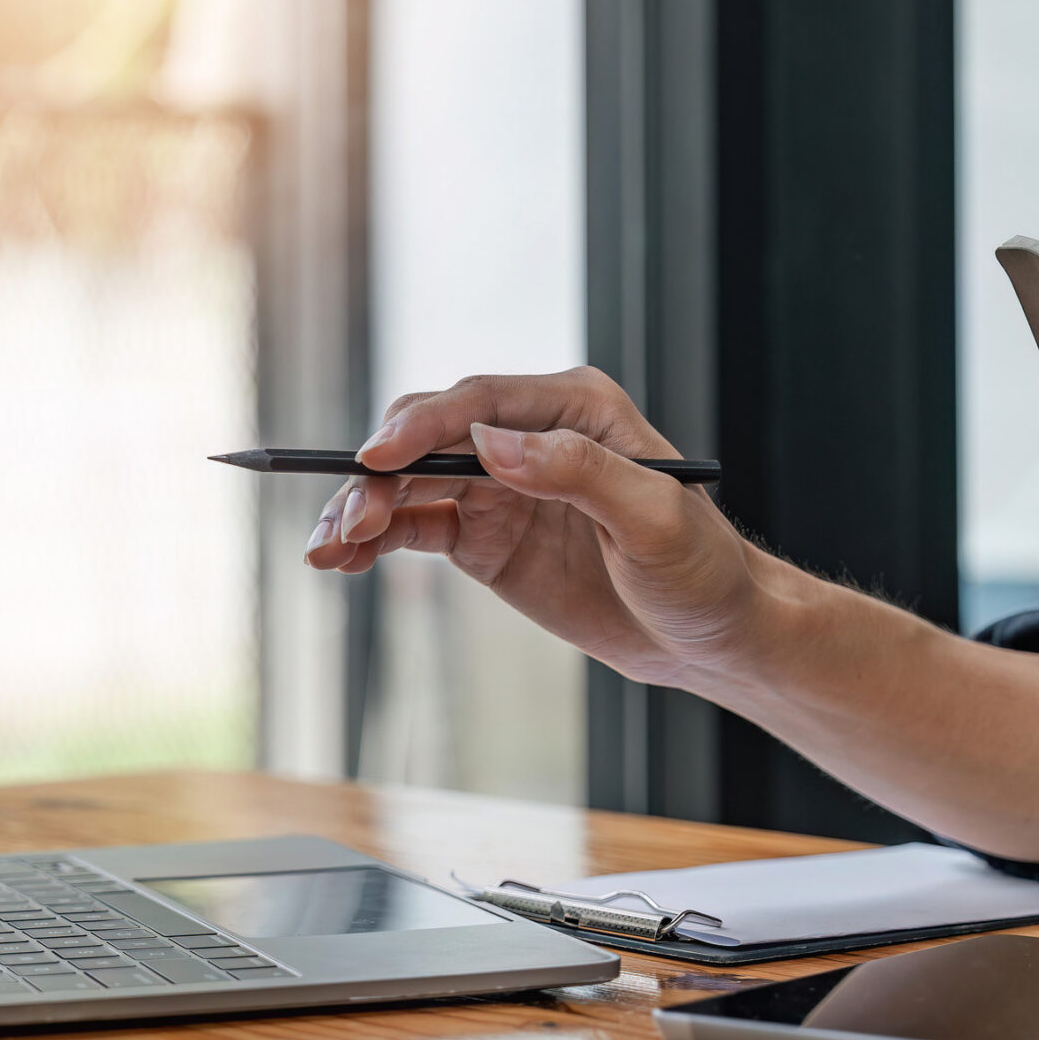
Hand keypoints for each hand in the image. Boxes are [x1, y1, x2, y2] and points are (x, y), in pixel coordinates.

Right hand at [303, 367, 766, 685]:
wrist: (710, 637)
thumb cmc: (701, 569)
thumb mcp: (655, 518)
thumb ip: (578, 472)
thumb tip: (493, 444)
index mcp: (575, 408)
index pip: (482, 402)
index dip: (423, 425)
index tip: (377, 458)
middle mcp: (529, 437)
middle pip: (431, 436)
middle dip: (380, 473)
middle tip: (350, 520)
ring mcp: (501, 488)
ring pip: (410, 483)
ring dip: (363, 509)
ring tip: (328, 547)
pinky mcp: (484, 537)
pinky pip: (415, 527)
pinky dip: (375, 540)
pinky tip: (340, 558)